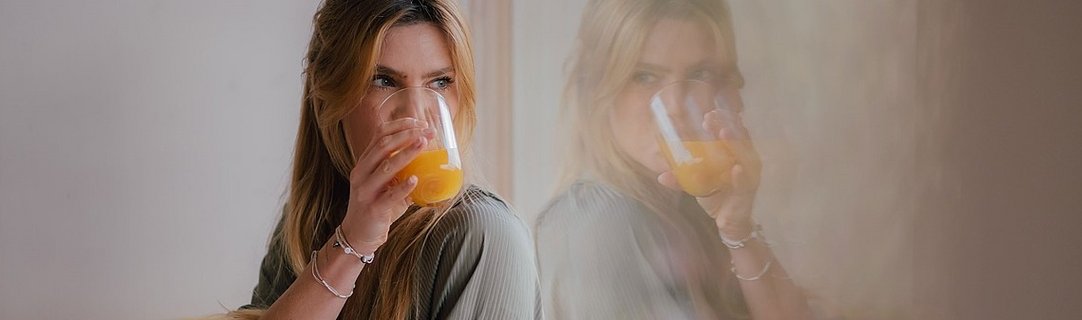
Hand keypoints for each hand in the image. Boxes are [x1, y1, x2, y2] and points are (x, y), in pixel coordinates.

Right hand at [339, 118, 434, 253]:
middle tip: (428, 132)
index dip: (400, 125)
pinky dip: (403, 187)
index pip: (380, 134)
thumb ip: (402, 171)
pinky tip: (415, 180)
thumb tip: (433, 161)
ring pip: (386, 166)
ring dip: (406, 153)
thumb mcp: (386, 184)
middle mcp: (361, 172)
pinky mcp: (372, 208)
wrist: (359, 234)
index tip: (420, 123)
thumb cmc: (377, 206)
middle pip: (383, 145)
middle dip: (407, 135)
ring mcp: (365, 190)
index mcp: (365, 162)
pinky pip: (389, 195)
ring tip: (423, 144)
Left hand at [657, 109, 761, 237]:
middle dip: (724, 125)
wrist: (728, 221)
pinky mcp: (749, 191)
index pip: (728, 131)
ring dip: (735, 143)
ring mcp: (749, 173)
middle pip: (737, 137)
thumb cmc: (716, 194)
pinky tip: (735, 169)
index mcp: (732, 152)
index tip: (706, 113)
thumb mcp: (695, 184)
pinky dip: (741, 175)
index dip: (719, 120)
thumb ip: (681, 178)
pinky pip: (746, 182)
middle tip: (709, 117)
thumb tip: (661, 175)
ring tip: (723, 133)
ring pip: (745, 155)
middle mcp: (743, 159)